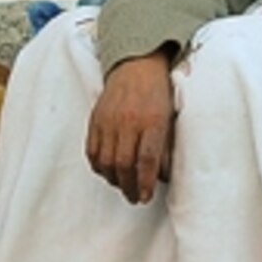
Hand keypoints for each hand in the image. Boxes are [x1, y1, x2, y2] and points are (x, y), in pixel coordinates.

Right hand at [86, 51, 178, 203]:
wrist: (136, 63)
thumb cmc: (157, 92)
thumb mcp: (169, 117)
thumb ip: (165, 147)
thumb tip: (162, 176)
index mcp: (152, 120)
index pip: (147, 159)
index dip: (146, 182)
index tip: (147, 196)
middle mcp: (128, 121)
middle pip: (124, 164)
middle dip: (130, 187)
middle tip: (135, 198)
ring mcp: (109, 120)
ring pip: (106, 161)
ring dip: (114, 180)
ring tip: (123, 186)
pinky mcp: (95, 119)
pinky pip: (92, 150)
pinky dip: (98, 166)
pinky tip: (107, 172)